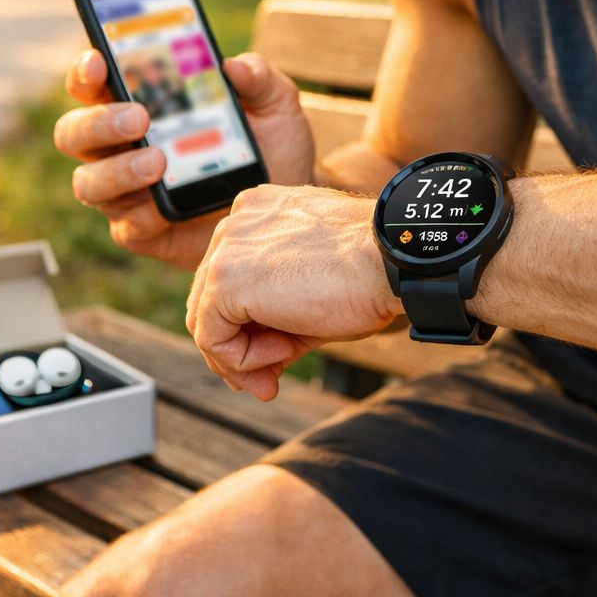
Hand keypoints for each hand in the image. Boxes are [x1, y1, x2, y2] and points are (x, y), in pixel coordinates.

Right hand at [53, 49, 314, 269]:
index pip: (93, 83)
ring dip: (117, 170)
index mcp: (140, 103)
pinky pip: (125, 227)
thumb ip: (259, 78)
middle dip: (99, 122)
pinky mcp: (143, 231)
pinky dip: (141, 215)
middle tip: (140, 117)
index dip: (85, 71)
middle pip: (75, 132)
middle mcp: (122, 146)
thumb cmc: (272, 144)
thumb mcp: (275, 104)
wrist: (290, 201)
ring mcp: (128, 192)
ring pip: (89, 182)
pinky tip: (164, 207)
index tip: (98, 61)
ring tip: (158, 160)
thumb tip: (236, 66)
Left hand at [186, 184, 400, 400]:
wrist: (391, 259)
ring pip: (206, 321)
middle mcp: (236, 224)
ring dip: (240, 359)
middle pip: (211, 301)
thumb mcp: (315, 296)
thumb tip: (259, 368)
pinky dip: (241, 360)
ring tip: (277, 371)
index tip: (277, 359)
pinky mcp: (225, 278)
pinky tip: (281, 355)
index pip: (230, 281)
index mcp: (259, 215)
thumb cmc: (368, 271)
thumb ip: (278, 323)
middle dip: (238, 350)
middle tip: (267, 381)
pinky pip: (212, 338)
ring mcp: (227, 248)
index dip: (247, 329)